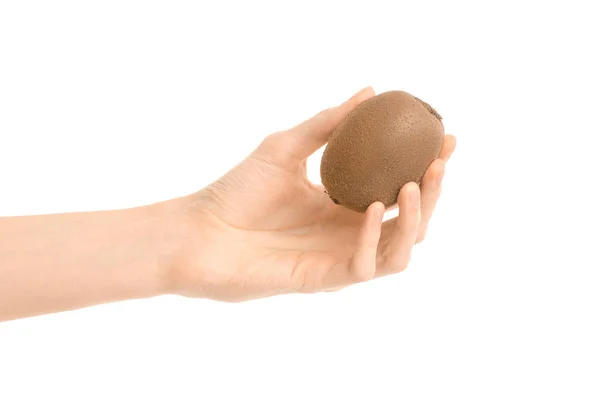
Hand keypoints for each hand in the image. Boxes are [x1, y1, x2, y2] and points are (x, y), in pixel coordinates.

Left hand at [168, 88, 455, 300]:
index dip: (427, 165)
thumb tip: (370, 91)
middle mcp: (350, 234)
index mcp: (346, 205)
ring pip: (401, 250)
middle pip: (412, 221)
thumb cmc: (237, 190)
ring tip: (412, 182)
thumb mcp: (287, 146)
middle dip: (434, 191)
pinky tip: (372, 207)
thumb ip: (328, 123)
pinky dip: (375, 239)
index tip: (444, 136)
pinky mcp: (324, 279)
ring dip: (416, 218)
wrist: (200, 230)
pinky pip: (365, 266)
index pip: (399, 188)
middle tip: (439, 158)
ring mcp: (340, 258)